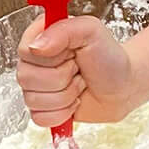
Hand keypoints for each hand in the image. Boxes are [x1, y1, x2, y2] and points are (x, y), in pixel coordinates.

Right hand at [15, 12, 139, 129]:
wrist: (122, 86)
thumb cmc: (109, 57)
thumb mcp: (91, 31)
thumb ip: (63, 30)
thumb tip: (36, 47)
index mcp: (41, 34)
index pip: (26, 51)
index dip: (51, 58)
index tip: (71, 53)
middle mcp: (34, 59)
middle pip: (26, 78)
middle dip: (61, 78)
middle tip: (77, 70)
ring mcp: (36, 84)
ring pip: (32, 100)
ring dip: (64, 96)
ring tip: (78, 84)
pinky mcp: (42, 107)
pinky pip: (39, 118)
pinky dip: (62, 114)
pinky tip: (73, 102)